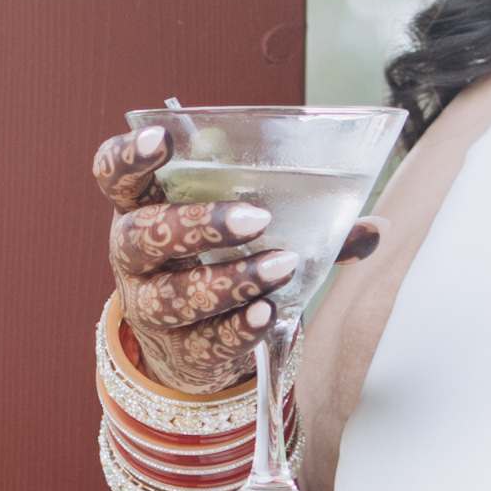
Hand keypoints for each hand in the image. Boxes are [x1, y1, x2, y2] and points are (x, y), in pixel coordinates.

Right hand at [92, 118, 373, 396]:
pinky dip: (238, 328)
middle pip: (143, 236)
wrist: (201, 342)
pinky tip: (267, 313)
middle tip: (255, 218)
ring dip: (229, 281)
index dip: (129, 155)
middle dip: (197, 225)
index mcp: (142, 209)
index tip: (160, 138)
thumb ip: (303, 219)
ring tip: (280, 267)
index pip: (114, 176)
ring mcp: (151, 309)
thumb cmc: (222, 261)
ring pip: (172, 296)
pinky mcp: (179, 353)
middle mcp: (134, 257)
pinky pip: (203, 342)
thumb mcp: (245, 231)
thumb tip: (376, 227)